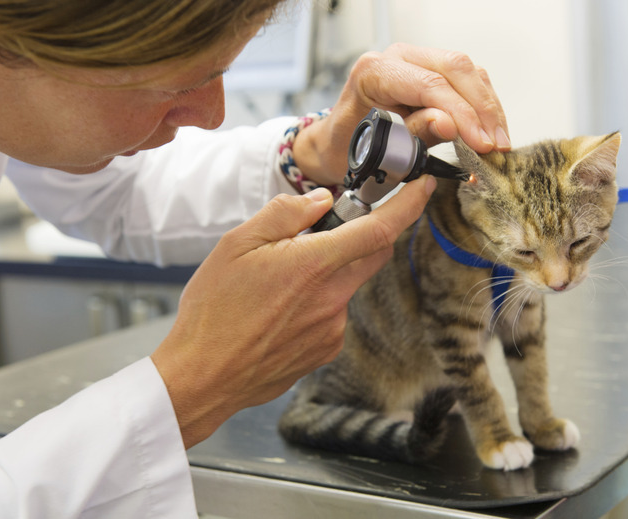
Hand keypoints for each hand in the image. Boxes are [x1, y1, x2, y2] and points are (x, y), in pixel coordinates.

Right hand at [150, 175, 436, 447]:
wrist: (204, 376)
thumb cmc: (213, 309)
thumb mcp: (237, 245)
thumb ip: (285, 214)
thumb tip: (322, 200)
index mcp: (314, 265)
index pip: (380, 229)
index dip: (409, 205)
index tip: (424, 186)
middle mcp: (333, 299)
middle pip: (372, 255)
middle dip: (363, 235)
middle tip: (322, 233)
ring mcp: (333, 329)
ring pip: (347, 285)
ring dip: (327, 274)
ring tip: (277, 287)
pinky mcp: (326, 351)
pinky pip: (333, 314)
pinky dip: (317, 303)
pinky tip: (278, 313)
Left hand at [294, 43, 509, 184]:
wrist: (337, 146)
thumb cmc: (348, 148)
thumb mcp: (376, 149)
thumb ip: (414, 133)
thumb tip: (451, 124)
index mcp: (375, 72)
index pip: (429, 84)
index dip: (461, 114)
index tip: (480, 143)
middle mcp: (397, 57)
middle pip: (455, 69)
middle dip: (482, 109)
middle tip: (496, 144)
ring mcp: (416, 61)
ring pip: (467, 72)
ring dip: (488, 108)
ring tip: (499, 143)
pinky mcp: (431, 72)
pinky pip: (467, 81)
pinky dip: (483, 106)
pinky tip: (491, 131)